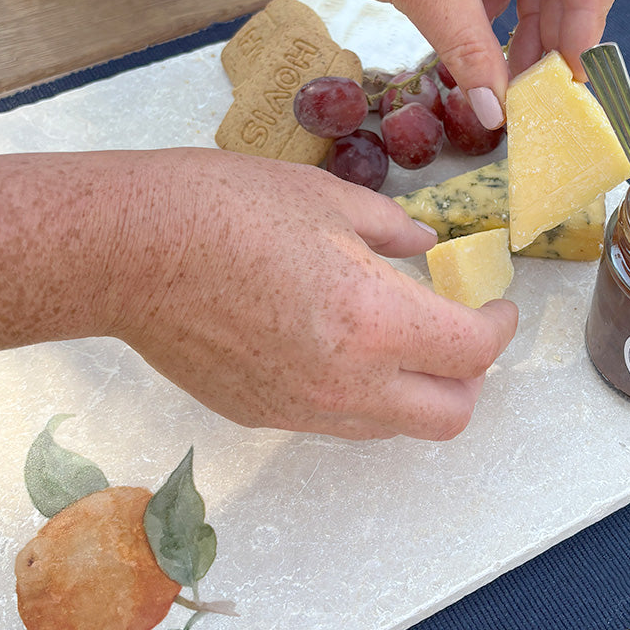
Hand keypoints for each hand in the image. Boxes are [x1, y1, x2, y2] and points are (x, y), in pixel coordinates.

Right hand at [109, 149, 517, 439]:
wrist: (130, 252)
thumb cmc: (226, 208)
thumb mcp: (329, 201)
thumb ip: (393, 231)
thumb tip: (425, 245)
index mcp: (375, 321)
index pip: (473, 352)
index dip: (499, 327)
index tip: (497, 306)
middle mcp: (348, 382)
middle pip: (449, 416)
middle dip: (471, 379)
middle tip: (461, 336)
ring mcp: (304, 410)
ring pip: (394, 428)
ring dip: (417, 392)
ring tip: (401, 343)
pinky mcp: (265, 417)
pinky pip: (339, 421)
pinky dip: (362, 395)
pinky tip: (338, 348)